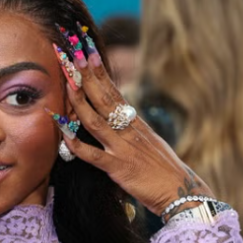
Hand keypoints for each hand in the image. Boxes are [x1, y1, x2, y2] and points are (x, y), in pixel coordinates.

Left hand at [58, 36, 212, 215]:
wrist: (180, 191)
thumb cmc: (161, 168)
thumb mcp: (148, 139)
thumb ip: (130, 125)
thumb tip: (116, 110)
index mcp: (135, 121)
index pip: (113, 90)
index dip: (99, 71)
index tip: (87, 51)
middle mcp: (128, 129)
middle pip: (104, 98)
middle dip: (87, 75)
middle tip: (73, 53)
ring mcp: (123, 147)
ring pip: (96, 120)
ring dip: (79, 101)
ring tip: (66, 83)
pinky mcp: (118, 168)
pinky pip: (92, 154)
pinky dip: (76, 143)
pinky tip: (62, 132)